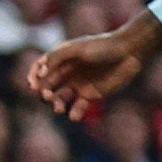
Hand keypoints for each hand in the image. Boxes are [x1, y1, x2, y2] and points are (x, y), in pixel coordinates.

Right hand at [22, 26, 148, 122]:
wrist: (128, 53)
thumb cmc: (102, 46)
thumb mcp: (76, 49)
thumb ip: (56, 58)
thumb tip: (40, 74)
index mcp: (61, 59)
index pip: (39, 70)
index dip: (33, 78)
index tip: (34, 86)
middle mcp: (67, 73)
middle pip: (47, 87)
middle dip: (44, 93)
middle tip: (48, 96)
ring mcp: (78, 85)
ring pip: (60, 99)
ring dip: (56, 105)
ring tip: (59, 108)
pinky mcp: (91, 96)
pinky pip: (77, 108)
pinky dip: (74, 114)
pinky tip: (74, 115)